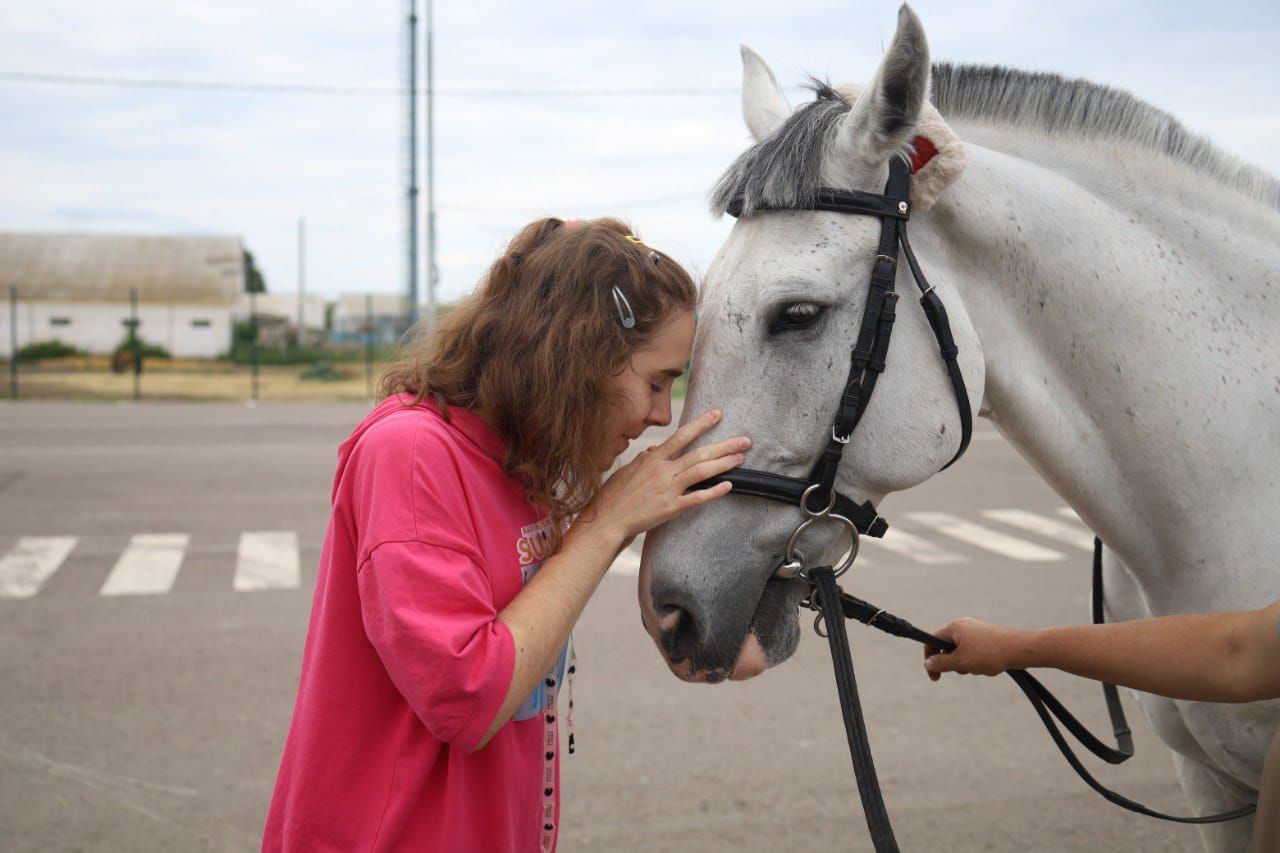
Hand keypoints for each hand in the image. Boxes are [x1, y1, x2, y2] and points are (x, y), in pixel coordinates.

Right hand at [580, 409, 748, 545]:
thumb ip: (643, 459)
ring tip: (741, 458)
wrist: (607, 520)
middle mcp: (663, 471)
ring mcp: (668, 490)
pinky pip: (697, 498)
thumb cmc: (613, 495)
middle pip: (699, 453)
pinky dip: (714, 492)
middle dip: (724, 445)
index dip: (701, 424)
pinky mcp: (671, 508)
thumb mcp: (627, 471)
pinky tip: (728, 486)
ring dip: (723, 464)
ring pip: (701, 472)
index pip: (681, 436)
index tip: (717, 414)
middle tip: (745, 440)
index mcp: (652, 459)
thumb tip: (654, 450)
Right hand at [924, 618, 1025, 680]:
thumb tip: (927, 663)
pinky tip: (990, 665)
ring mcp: (976, 631)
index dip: (930, 660)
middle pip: (948, 648)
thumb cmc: (989, 653)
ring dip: (968, 664)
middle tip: (966, 670)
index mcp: (954, 628)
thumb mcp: (961, 662)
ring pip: (963, 652)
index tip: (936, 677)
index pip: (932, 642)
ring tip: (982, 667)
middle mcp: (963, 626)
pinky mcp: (987, 637)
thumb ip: (941, 663)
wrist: (1019, 649)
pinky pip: (975, 652)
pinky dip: (978, 661)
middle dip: (955, 664)